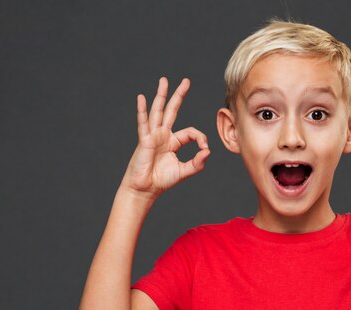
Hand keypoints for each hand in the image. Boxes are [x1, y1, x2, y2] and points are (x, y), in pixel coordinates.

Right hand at [121, 77, 209, 199]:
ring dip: (161, 95)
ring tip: (164, 80)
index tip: (204, 148)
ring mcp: (153, 136)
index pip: (190, 131)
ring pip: (158, 111)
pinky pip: (143, 123)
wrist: (145, 189)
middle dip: (179, 95)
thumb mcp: (184, 171)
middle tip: (186, 81)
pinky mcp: (144, 140)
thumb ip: (198, 163)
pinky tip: (141, 98)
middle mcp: (163, 135)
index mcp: (173, 142)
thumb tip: (208, 151)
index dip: (200, 137)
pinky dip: (142, 110)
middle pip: (172, 110)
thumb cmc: (162, 180)